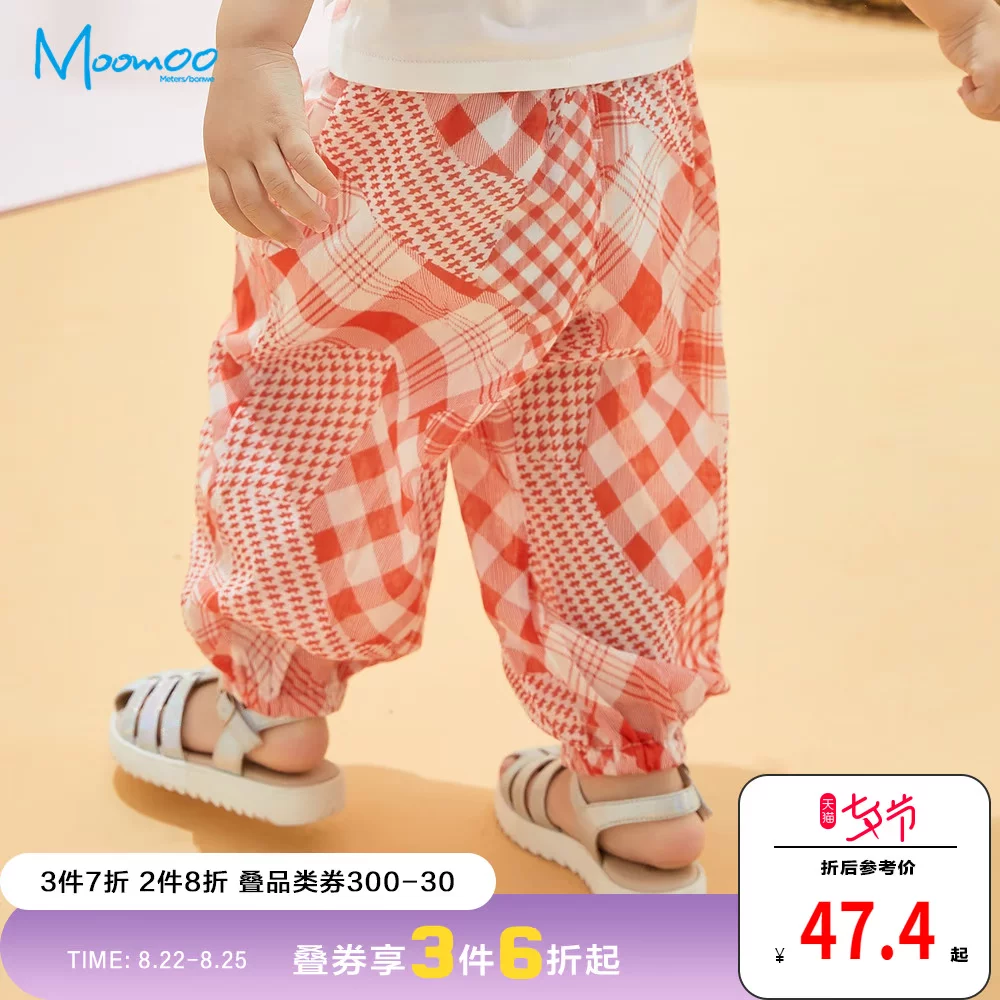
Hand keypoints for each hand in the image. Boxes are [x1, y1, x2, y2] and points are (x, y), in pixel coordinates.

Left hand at [203, 44, 338, 245]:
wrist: (248, 47)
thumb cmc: (241, 94)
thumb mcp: (225, 133)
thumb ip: (237, 164)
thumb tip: (264, 200)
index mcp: (216, 156)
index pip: (226, 205)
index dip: (248, 228)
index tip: (268, 238)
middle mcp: (233, 151)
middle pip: (255, 205)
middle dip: (279, 230)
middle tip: (298, 240)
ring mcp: (258, 137)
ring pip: (280, 189)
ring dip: (303, 211)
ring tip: (322, 222)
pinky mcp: (284, 122)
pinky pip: (304, 162)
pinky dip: (320, 180)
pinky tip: (333, 190)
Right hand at [938, 1, 999, 119]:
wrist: (964, 20)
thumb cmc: (975, 42)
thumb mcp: (992, 71)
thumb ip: (996, 89)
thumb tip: (995, 114)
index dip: (995, 110)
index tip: (979, 95)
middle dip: (984, 110)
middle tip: (970, 92)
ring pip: (993, 111)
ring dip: (975, 105)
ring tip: (968, 86)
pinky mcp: (994, 74)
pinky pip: (981, 104)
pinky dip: (968, 99)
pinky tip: (963, 82)